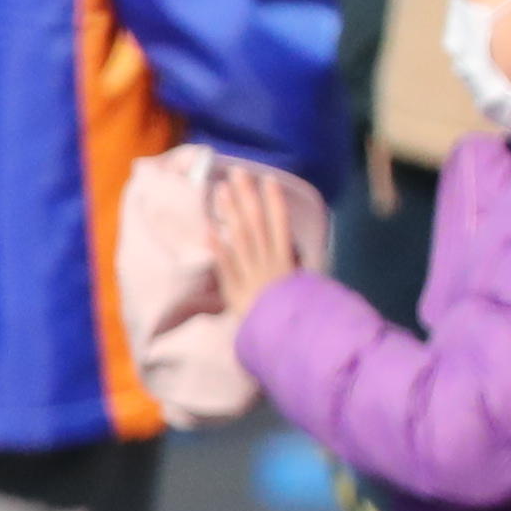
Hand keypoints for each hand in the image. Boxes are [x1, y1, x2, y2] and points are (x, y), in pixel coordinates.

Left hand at [203, 159, 311, 317]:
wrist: (287, 339)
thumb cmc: (296, 313)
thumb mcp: (303, 286)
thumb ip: (296, 266)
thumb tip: (295, 248)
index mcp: (285, 260)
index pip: (280, 224)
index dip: (274, 201)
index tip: (267, 179)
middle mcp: (268, 262)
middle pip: (256, 224)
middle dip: (247, 196)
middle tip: (237, 171)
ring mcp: (251, 275)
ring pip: (240, 238)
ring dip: (229, 213)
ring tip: (219, 190)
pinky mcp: (235, 291)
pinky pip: (226, 267)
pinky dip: (218, 248)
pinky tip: (207, 228)